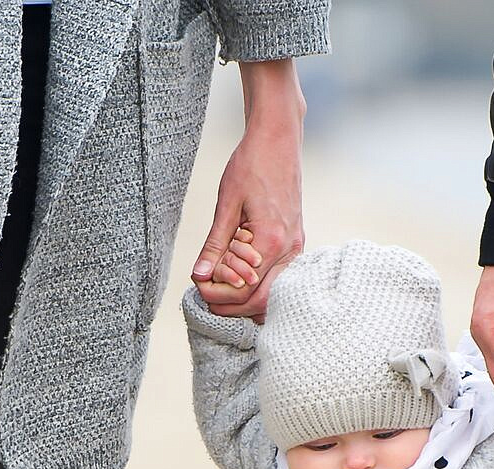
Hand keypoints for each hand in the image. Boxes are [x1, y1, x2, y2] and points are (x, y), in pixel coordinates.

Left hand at [192, 58, 303, 319]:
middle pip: (261, 300)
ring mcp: (296, 247)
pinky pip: (278, 275)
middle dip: (230, 304)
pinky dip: (256, 282)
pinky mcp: (295, 241)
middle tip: (204, 294)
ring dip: (244, 295)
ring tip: (217, 283)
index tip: (197, 286)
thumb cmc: (251, 165)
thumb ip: (214, 244)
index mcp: (271, 242)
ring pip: (272, 291)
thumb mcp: (226, 204)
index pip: (244, 290)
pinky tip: (236, 272)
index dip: (217, 295)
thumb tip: (199, 275)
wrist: (278, 140)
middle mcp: (290, 250)